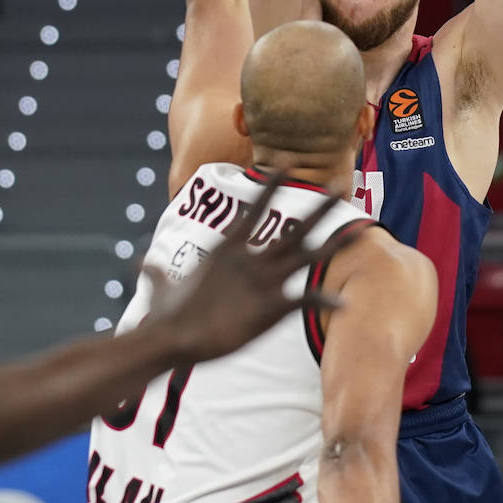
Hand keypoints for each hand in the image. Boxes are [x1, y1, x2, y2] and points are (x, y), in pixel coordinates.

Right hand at [150, 181, 355, 363]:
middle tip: (341, 187)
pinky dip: (326, 298)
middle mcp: (250, 260)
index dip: (272, 185)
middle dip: (319, 209)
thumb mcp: (161, 286)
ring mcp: (262, 282)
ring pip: (307, 256)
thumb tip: (140, 262)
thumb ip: (156, 272)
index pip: (254, 208)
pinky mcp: (269, 308)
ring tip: (361, 231)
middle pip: (292, 228)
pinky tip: (346, 300)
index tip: (289, 164)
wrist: (172, 338)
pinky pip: (305, 299)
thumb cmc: (166, 315)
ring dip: (334, 243)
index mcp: (226, 250)